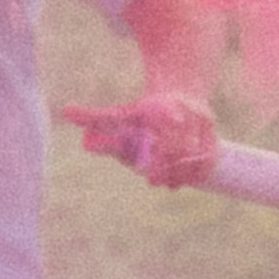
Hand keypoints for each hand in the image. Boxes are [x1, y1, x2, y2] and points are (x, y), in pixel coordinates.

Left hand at [62, 93, 220, 190]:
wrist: (179, 95)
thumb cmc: (144, 111)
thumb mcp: (121, 113)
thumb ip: (96, 117)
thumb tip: (65, 111)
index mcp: (161, 105)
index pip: (164, 125)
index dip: (161, 145)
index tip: (148, 164)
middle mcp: (185, 112)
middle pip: (179, 145)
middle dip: (166, 165)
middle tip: (151, 179)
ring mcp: (202, 125)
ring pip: (195, 155)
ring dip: (179, 173)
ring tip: (163, 183)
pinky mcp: (213, 137)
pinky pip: (208, 161)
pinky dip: (194, 175)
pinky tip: (178, 183)